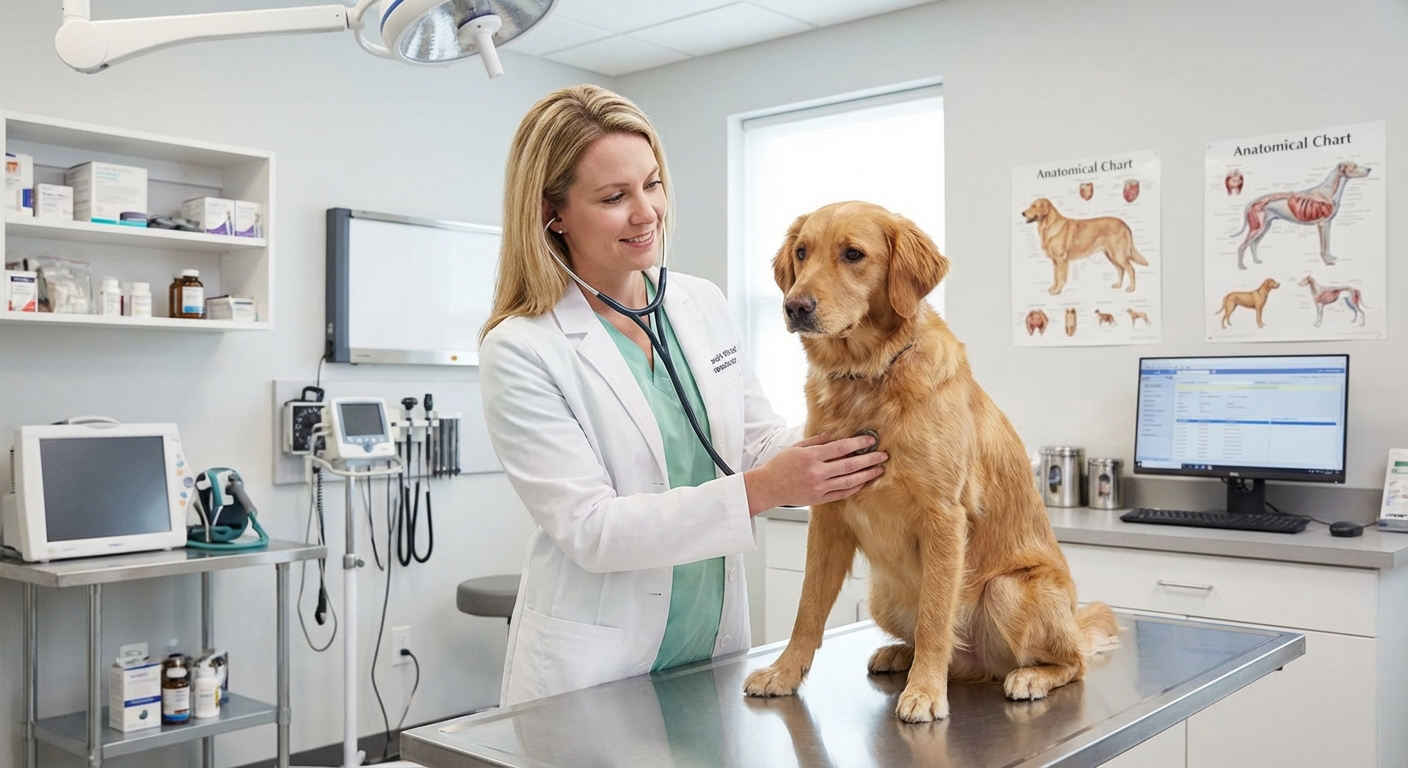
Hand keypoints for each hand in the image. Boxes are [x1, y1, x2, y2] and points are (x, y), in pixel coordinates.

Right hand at [744, 433, 887, 514]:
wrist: (768, 487)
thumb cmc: (780, 465)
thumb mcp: (796, 447)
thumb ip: (816, 441)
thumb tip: (834, 436)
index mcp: (811, 456)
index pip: (841, 448)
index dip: (859, 443)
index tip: (871, 440)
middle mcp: (817, 472)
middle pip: (849, 465)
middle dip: (869, 459)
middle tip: (883, 455)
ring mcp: (819, 487)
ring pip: (849, 481)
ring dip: (867, 475)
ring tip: (879, 470)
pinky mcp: (819, 499)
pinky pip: (841, 494)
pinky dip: (854, 488)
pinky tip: (864, 482)